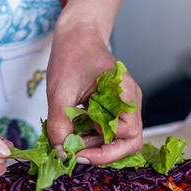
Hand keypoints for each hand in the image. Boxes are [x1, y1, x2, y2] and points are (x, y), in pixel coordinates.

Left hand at [45, 27, 142, 164]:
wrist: (77, 34)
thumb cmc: (72, 54)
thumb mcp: (60, 90)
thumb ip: (60, 122)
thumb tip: (60, 152)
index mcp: (124, 93)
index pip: (128, 134)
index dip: (105, 149)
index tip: (78, 152)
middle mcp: (130, 101)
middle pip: (129, 142)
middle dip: (103, 154)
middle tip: (77, 156)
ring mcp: (124, 105)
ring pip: (119, 139)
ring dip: (96, 146)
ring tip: (71, 143)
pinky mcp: (114, 107)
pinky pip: (109, 130)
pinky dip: (93, 137)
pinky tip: (75, 134)